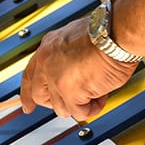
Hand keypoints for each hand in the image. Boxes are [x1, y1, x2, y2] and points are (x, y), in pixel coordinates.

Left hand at [19, 18, 138, 120]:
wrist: (116, 33)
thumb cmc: (107, 32)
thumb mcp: (77, 40)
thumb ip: (67, 57)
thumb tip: (72, 71)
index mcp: (48, 48)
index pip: (29, 76)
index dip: (28, 94)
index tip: (27, 106)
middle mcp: (47, 62)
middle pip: (40, 97)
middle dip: (58, 102)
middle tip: (75, 101)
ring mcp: (56, 78)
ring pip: (61, 108)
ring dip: (81, 103)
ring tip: (97, 88)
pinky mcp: (69, 92)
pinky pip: (80, 112)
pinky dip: (93, 107)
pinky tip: (102, 94)